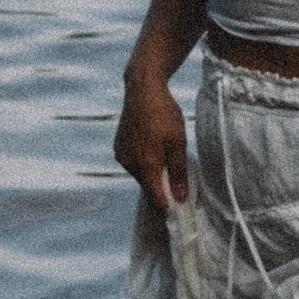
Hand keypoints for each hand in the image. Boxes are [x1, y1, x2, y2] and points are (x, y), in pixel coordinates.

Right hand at [115, 72, 190, 207]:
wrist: (142, 89)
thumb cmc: (164, 114)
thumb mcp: (178, 142)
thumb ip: (179, 171)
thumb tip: (180, 197)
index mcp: (146, 165)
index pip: (156, 199)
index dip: (168, 206)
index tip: (180, 208)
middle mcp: (129, 164)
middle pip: (148, 187)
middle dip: (162, 187)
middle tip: (177, 177)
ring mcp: (121, 155)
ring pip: (140, 175)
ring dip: (152, 173)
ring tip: (165, 155)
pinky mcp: (117, 148)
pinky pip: (132, 164)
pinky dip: (143, 162)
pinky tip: (152, 147)